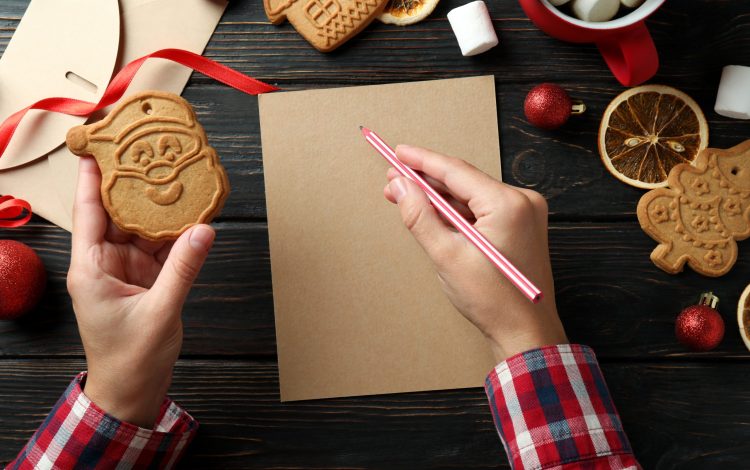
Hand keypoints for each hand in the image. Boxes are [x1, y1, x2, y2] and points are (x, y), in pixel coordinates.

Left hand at [67, 158, 214, 426]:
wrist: (132, 390)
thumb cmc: (131, 358)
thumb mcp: (160, 312)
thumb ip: (183, 269)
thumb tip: (204, 231)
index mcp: (90, 268)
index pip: (89, 212)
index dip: (92, 178)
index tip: (97, 145)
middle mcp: (105, 263)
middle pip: (118, 214)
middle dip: (134, 185)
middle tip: (149, 153)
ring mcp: (127, 270)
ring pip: (143, 229)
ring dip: (160, 209)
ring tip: (178, 179)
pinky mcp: (146, 278)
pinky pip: (161, 247)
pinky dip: (176, 233)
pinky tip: (191, 216)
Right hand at [384, 146, 566, 360]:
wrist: (526, 333)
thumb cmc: (494, 301)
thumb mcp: (447, 256)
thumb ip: (420, 216)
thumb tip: (400, 186)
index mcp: (508, 204)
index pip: (456, 171)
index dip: (422, 161)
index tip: (398, 152)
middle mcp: (522, 202)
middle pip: (464, 182)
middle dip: (426, 182)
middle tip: (393, 179)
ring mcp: (524, 214)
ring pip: (471, 196)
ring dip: (439, 198)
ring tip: (406, 196)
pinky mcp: (521, 227)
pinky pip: (482, 210)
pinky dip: (457, 213)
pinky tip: (432, 213)